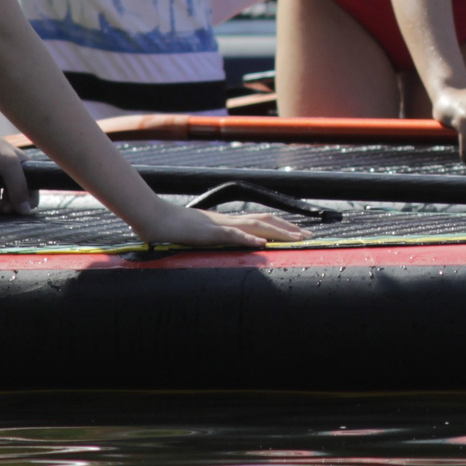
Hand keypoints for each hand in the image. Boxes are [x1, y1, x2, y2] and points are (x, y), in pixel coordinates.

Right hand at [132, 202, 310, 248]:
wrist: (155, 220)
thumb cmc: (176, 229)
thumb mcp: (203, 236)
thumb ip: (218, 239)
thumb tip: (230, 246)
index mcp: (229, 222)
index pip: (262, 220)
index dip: (282, 225)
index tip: (299, 233)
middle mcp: (230, 220)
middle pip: (267, 220)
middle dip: (290, 228)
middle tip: (310, 236)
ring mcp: (221, 225)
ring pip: (256, 225)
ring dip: (279, 232)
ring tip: (297, 238)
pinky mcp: (210, 233)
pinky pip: (232, 235)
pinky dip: (249, 238)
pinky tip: (262, 243)